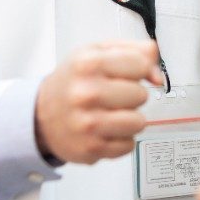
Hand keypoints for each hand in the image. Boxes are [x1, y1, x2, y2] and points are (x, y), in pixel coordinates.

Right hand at [35, 40, 162, 163]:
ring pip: (139, 122)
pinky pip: (128, 144)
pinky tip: (105, 130)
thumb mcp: (98, 52)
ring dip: (130, 119)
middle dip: (132, 95)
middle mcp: (86, 93)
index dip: (139, 69)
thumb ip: (135, 51)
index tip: (128, 73)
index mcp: (88, 63)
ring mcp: (88, 123)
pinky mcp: (91, 148)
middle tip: (113, 95)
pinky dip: (121, 138)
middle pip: (141, 95)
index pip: (140, 64)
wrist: (41, 114)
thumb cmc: (74, 81)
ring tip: (112, 113)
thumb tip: (158, 76)